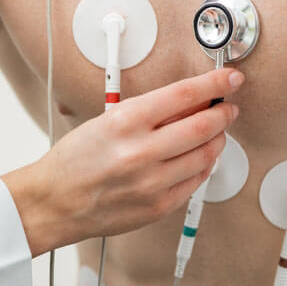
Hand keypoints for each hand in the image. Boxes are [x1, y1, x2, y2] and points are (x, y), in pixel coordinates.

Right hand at [2, 68, 243, 255]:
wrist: (56, 201)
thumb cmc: (77, 160)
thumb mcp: (107, 120)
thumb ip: (150, 112)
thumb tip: (193, 100)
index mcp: (125, 122)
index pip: (184, 95)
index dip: (215, 84)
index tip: (230, 79)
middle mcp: (140, 152)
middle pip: (203, 126)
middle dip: (223, 113)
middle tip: (229, 107)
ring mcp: (152, 182)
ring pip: (206, 154)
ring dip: (218, 139)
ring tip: (216, 131)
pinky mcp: (159, 206)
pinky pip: (196, 181)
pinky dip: (204, 165)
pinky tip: (200, 157)